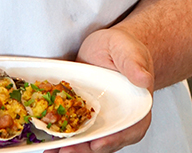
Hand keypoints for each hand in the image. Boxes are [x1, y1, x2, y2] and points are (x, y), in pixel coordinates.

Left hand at [56, 27, 153, 152]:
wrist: (109, 48)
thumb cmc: (123, 48)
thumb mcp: (128, 50)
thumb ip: (134, 63)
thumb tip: (143, 78)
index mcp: (137, 108)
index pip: (129, 130)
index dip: (113, 139)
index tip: (97, 144)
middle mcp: (120, 119)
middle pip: (106, 140)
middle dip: (86, 148)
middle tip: (67, 150)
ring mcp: (102, 119)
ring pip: (89, 139)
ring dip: (73, 146)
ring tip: (52, 150)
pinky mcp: (85, 114)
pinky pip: (76, 127)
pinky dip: (64, 135)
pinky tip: (48, 140)